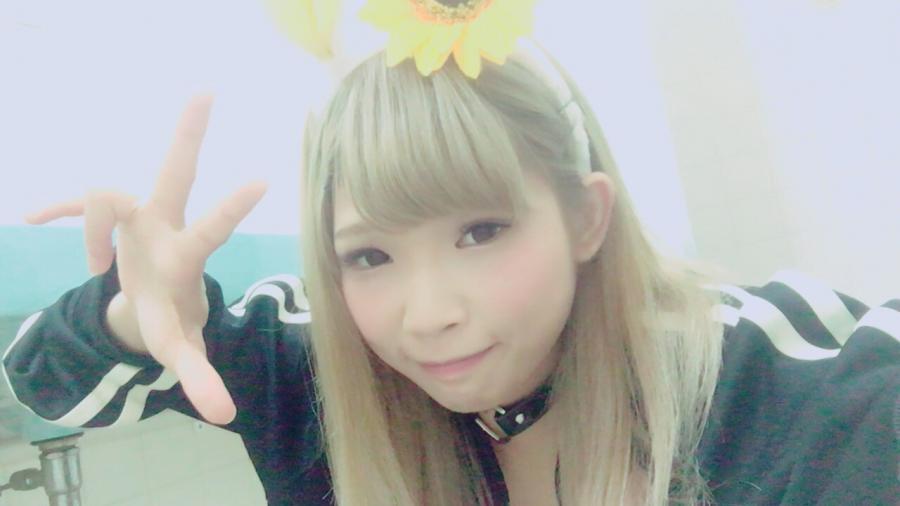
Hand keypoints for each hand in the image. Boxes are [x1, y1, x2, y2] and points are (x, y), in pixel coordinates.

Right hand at [25, 95, 266, 424]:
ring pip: (103, 194)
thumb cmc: (173, 316)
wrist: (150, 302)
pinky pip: (74, 200)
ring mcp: (135, 216)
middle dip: (188, 133)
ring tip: (96, 268)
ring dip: (88, 230)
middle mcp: (165, 223)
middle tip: (206, 88)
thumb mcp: (182, 347)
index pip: (212, 227)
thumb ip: (200, 376)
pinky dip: (56, 207)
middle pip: (176, 172)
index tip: (264, 175)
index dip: (231, 207)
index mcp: (187, 254)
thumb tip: (226, 417)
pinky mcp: (105, 217)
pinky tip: (29, 217)